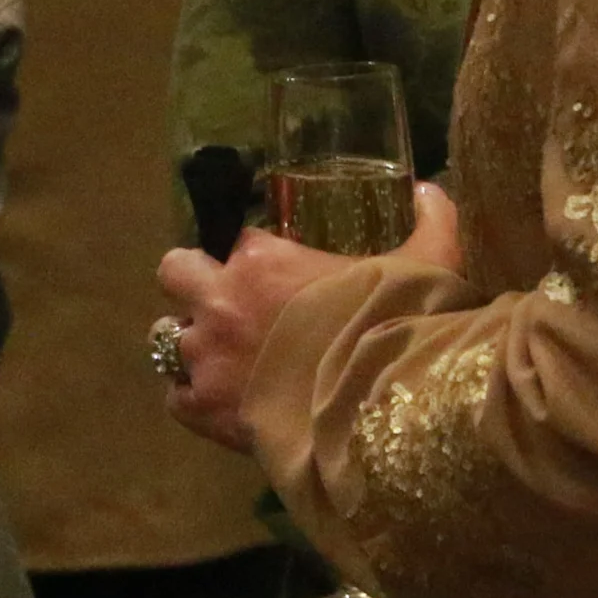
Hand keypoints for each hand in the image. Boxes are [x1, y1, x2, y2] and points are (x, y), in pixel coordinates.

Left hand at [152, 184, 461, 454]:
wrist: (382, 408)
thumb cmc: (394, 326)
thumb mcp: (423, 264)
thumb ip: (429, 223)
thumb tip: (432, 189)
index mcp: (262, 260)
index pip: (238, 240)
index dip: (254, 258)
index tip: (274, 276)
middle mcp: (220, 302)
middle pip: (174, 273)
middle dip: (194, 286)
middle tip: (228, 308)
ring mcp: (206, 357)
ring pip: (165, 339)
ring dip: (192, 346)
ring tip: (224, 362)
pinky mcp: (203, 408)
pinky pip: (175, 398)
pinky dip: (193, 401)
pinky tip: (222, 406)